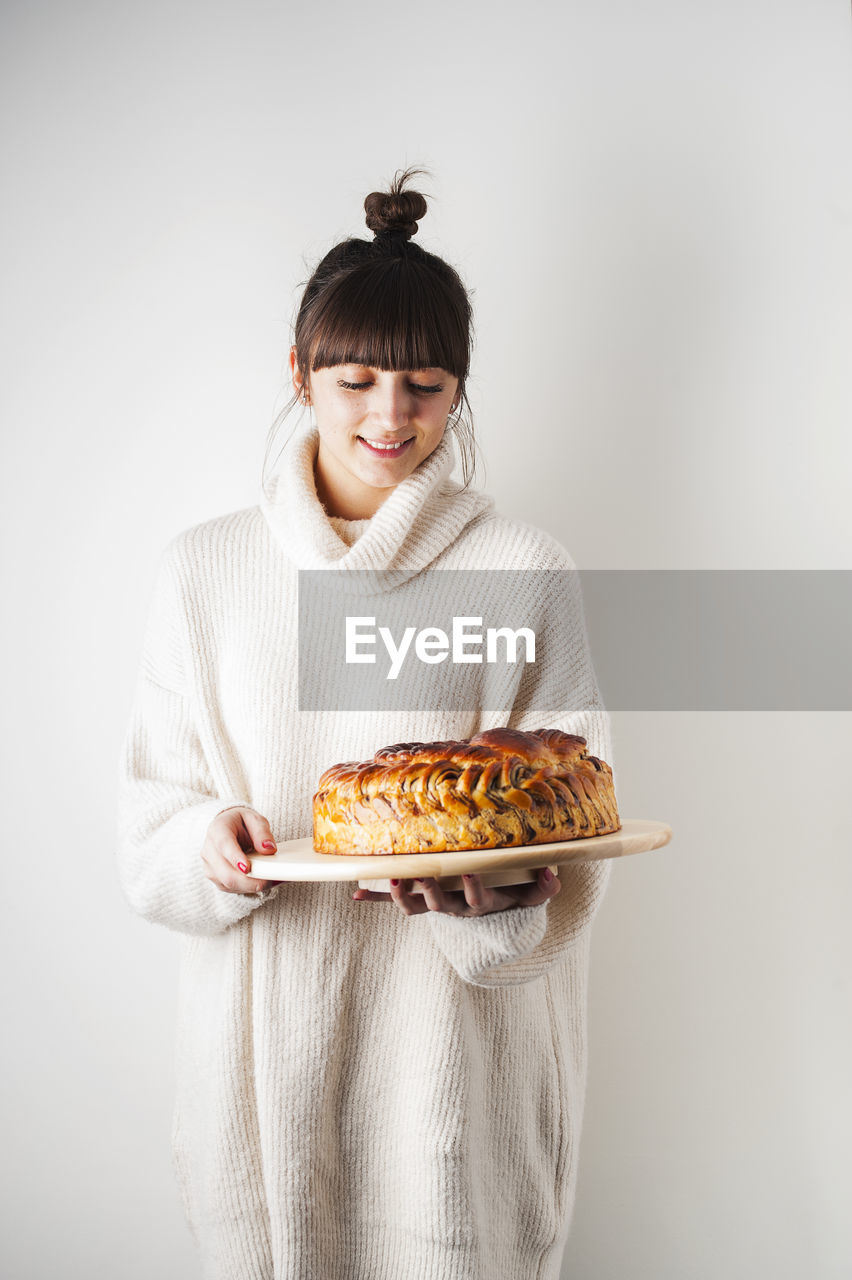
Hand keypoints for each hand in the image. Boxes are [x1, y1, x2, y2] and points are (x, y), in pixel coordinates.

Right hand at [201, 806, 277, 894]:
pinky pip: (231, 888)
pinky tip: (261, 882)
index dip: (235, 858)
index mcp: (217, 830)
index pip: (224, 845)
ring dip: (251, 885)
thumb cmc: (240, 823)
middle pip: (226, 872)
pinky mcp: (215, 878)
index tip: (247, 868)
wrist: (227, 829)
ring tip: (271, 880)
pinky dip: (248, 887)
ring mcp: (209, 867)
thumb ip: (262, 832)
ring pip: (229, 883)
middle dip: (250, 880)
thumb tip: (269, 849)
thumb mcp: (254, 819)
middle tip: (271, 880)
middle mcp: (209, 850)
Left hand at [352, 867, 560, 916]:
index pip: (477, 901)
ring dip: (399, 895)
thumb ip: (544, 888)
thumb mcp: (530, 895)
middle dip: (430, 890)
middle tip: (422, 873)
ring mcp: (435, 906)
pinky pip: (394, 903)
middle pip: (440, 905)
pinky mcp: (419, 902)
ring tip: (391, 878)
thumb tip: (552, 873)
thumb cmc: (512, 896)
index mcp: (481, 905)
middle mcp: (455, 907)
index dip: (473, 888)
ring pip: (414, 907)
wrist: (491, 916)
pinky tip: (354, 892)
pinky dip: (374, 897)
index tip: (468, 870)